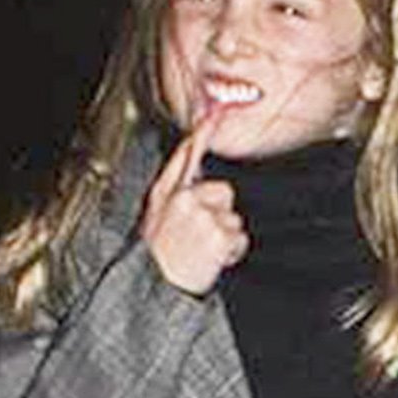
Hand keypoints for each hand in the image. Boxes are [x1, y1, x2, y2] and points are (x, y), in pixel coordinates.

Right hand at [141, 109, 248, 295]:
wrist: (157, 284)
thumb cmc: (160, 254)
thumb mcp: (158, 215)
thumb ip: (175, 187)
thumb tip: (194, 165)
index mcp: (167, 193)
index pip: (186, 156)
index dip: (202, 133)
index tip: (215, 112)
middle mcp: (183, 200)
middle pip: (224, 192)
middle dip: (221, 214)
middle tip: (202, 237)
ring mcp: (201, 215)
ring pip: (234, 218)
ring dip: (226, 238)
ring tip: (204, 251)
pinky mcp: (217, 234)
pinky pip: (239, 238)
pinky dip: (232, 252)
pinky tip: (213, 259)